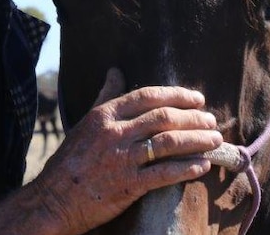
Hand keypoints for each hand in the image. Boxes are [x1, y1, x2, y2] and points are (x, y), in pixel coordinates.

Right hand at [0, 68, 222, 234]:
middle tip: (211, 120)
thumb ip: (106, 97)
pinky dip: (187, 168)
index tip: (197, 98)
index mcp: (105, 115)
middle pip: (163, 118)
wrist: (55, 199)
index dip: (176, 95)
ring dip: (197, 140)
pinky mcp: (128, 185)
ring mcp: (122, 159)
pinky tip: (203, 165)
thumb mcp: (86, 122)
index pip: (147, 96)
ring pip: (169, 143)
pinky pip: (164, 174)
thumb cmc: (71, 160)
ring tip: (215, 140)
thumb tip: (116, 70)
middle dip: (193, 117)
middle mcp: (115, 133)